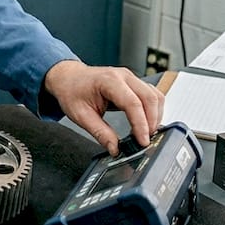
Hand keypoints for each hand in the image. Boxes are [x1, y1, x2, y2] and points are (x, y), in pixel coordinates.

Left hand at [44, 60, 163, 155]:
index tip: (143, 141)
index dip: (140, 124)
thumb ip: (100, 133)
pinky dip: (153, 110)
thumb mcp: (80, 116)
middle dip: (151, 121)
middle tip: (146, 140)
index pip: (133, 103)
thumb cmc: (72, 91)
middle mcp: (123, 76)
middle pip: (149, 98)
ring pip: (155, 95)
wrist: (68, 78)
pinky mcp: (134, 83)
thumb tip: (115, 148)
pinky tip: (146, 123)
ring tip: (146, 133)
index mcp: (108, 81)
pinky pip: (152, 94)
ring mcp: (130, 78)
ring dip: (155, 115)